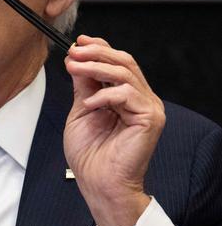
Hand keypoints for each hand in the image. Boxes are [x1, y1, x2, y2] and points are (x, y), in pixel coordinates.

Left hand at [64, 35, 164, 225]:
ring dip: (96, 66)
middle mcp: (140, 99)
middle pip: (124, 61)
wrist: (98, 183)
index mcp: (125, 96)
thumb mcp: (81, 110)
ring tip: (75, 68)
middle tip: (74, 51)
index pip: (117, 62)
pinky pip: (128, 94)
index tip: (77, 42)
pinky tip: (90, 103)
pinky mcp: (150, 119)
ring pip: (125, 73)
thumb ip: (83, 85)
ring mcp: (148, 108)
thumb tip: (76, 59)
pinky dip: (105, 94)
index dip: (99, 47)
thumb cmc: (90, 154)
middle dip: (96, 52)